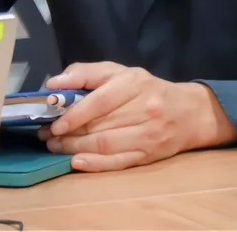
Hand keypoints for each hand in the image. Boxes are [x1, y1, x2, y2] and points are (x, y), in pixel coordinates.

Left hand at [37, 62, 236, 171]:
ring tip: (56, 147)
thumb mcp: (121, 72)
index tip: (54, 121)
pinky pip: (117, 162)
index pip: (101, 100)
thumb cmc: (148, 90)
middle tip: (47, 136)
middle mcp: (145, 108)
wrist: (189, 113)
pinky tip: (76, 162)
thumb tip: (53, 85)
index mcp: (136, 83)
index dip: (75, 113)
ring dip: (75, 149)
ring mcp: (148, 135)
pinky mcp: (148, 156)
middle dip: (68, 134)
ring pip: (105, 146)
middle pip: (100, 125)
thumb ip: (87, 73)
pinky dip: (94, 165)